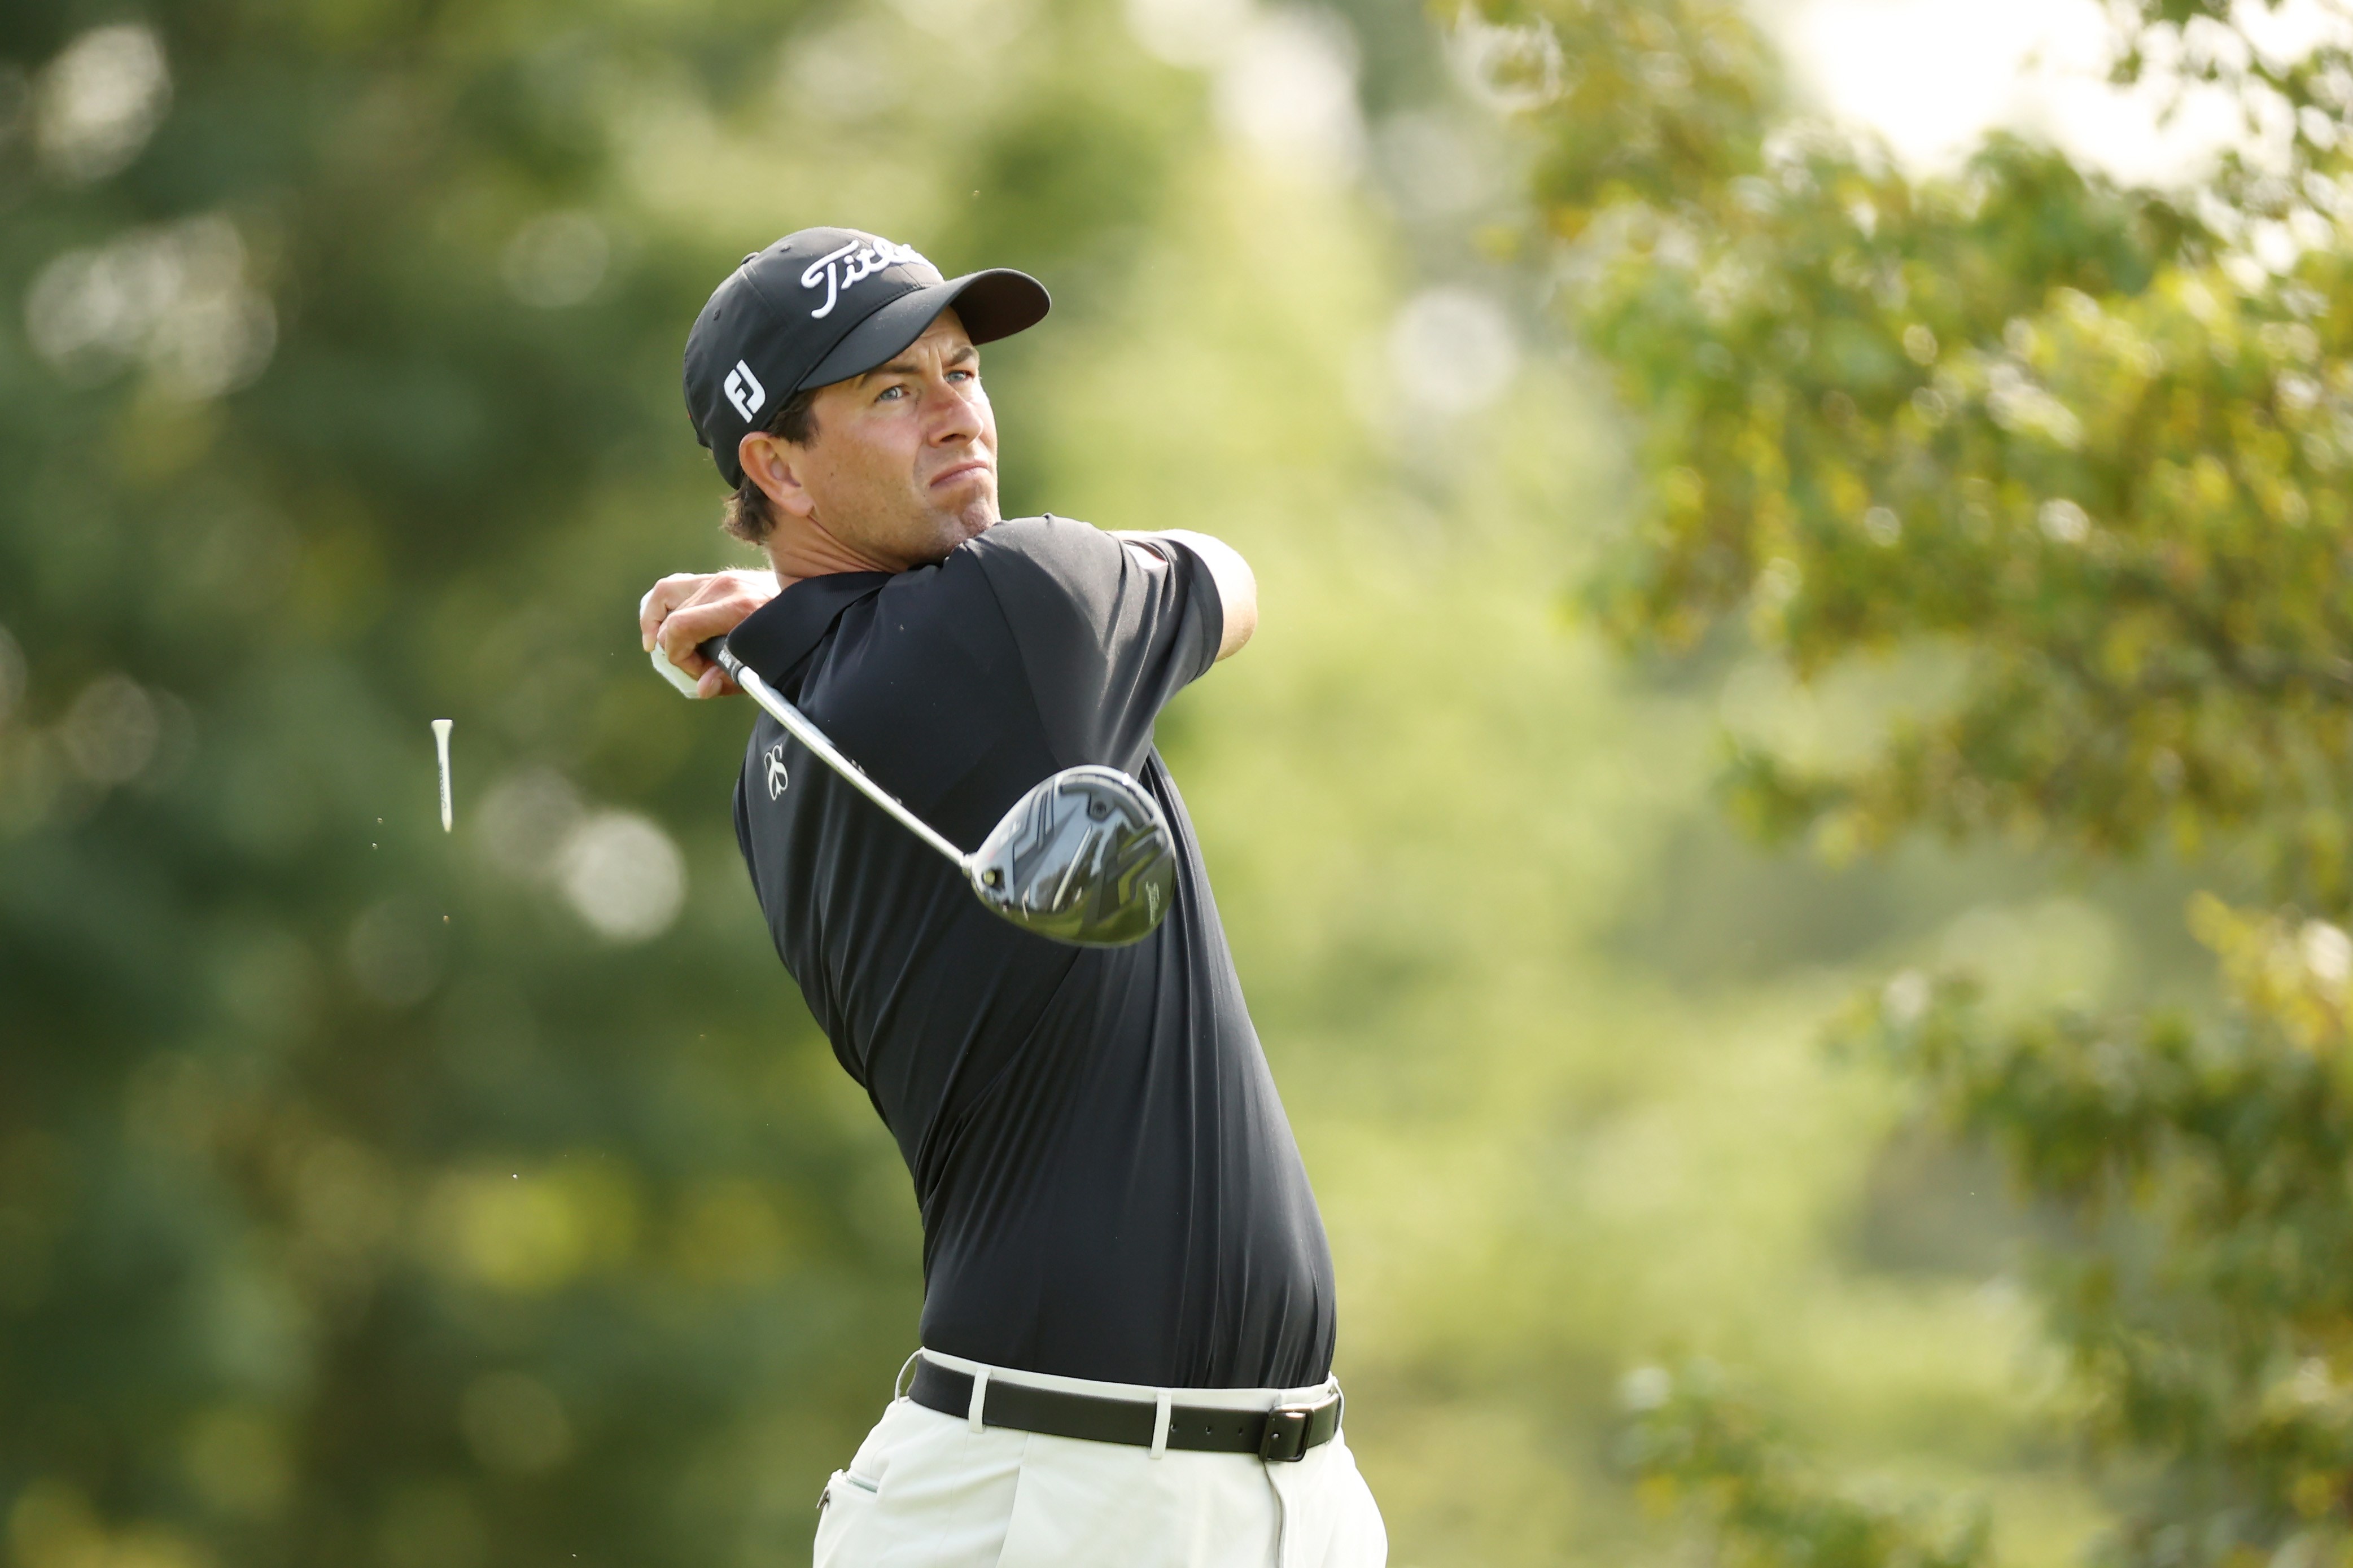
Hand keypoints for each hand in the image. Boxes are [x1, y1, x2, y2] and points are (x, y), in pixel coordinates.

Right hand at [638, 569, 788, 697]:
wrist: (814, 601)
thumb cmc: (792, 637)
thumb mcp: (765, 665)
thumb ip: (730, 679)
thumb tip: (702, 687)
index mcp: (738, 607)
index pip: (680, 627)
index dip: (680, 657)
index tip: (699, 672)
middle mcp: (725, 587)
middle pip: (672, 618)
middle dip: (676, 649)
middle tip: (696, 667)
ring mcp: (720, 577)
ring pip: (665, 595)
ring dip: (660, 624)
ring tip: (661, 646)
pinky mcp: (718, 576)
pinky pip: (676, 585)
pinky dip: (663, 606)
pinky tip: (661, 625)